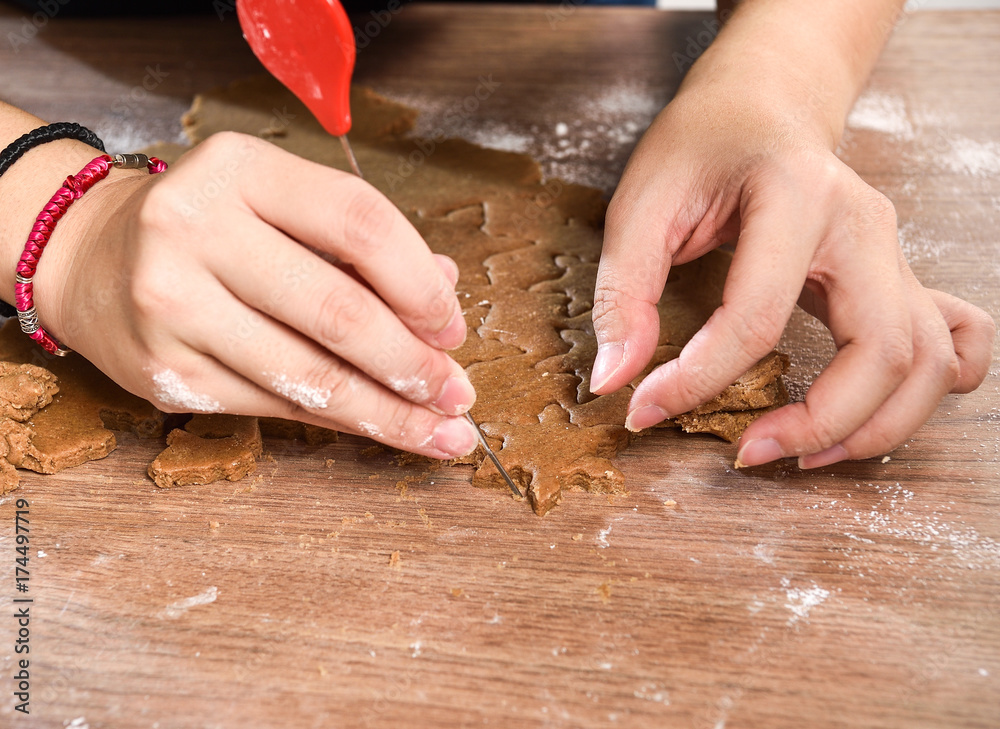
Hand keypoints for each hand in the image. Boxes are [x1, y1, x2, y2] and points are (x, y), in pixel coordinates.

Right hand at [34, 132, 479, 457]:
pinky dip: (339, 422)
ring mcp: (171, 305)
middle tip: (457, 394)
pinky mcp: (162, 373)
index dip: (421, 285)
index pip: (359, 223)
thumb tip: (443, 288)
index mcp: (239, 169)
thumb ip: (358, 241)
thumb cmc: (209, 225)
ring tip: (441, 432)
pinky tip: (380, 428)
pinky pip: (275, 407)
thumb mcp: (277, 201)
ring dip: (388, 412)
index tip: (453, 328)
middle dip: (413, 365)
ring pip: (309, 376)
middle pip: (338, 311)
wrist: (86, 255)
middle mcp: (194, 229)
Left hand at [591, 79, 994, 468]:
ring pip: (927, 361)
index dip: (697, 380)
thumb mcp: (642, 203)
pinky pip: (949, 343)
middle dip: (818, 421)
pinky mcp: (898, 276)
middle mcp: (863, 227)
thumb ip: (624, 292)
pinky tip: (874, 414)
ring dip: (875, 426)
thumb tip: (615, 379)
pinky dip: (924, 393)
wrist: (761, 104)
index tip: (644, 409)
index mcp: (796, 196)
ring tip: (803, 454)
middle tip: (747, 452)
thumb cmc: (702, 144)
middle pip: (881, 349)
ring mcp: (893, 253)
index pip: (757, 317)